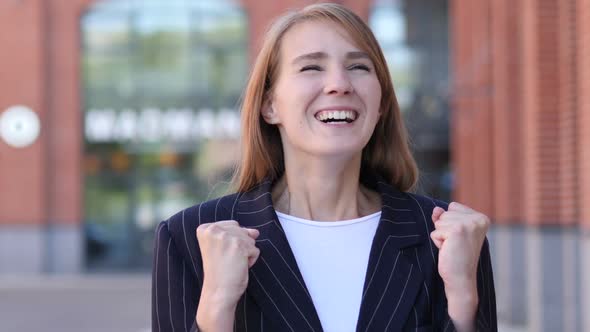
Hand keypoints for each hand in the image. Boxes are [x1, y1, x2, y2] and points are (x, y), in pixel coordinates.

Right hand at [196, 220, 259, 329]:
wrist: (218, 292)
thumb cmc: (220, 272)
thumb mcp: (223, 246)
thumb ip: (237, 233)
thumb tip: (255, 232)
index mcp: (205, 229)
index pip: (232, 225)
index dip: (232, 242)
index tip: (221, 254)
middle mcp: (213, 229)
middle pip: (242, 231)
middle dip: (240, 247)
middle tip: (226, 260)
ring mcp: (226, 236)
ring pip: (250, 240)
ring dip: (245, 253)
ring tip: (232, 263)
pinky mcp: (239, 245)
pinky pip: (255, 250)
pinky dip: (251, 260)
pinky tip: (238, 267)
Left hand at [430, 202, 488, 331]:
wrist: (461, 278)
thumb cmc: (457, 256)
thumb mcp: (452, 232)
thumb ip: (444, 217)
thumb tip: (436, 209)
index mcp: (481, 218)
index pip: (453, 207)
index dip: (450, 223)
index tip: (461, 238)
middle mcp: (478, 219)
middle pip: (445, 213)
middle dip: (445, 230)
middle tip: (456, 245)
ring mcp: (468, 224)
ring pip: (439, 222)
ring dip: (441, 236)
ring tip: (453, 248)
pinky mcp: (456, 231)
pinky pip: (435, 232)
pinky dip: (438, 242)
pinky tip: (449, 251)